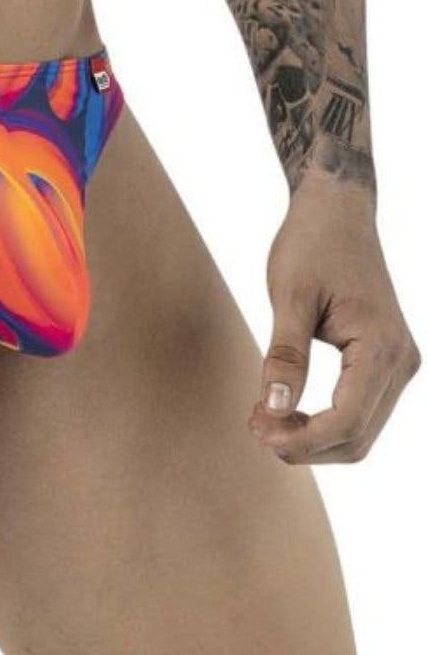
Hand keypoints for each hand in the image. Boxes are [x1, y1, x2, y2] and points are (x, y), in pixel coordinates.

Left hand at [248, 171, 419, 463]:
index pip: (347, 421)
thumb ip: (285, 355)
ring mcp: (398, 363)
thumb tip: (275, 411)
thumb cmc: (311, 243)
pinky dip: (326, 420)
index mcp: (381, 347)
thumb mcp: (289, 295)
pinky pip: (361, 409)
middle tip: (255, 427)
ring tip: (265, 420)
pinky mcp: (386, 360)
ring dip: (315, 437)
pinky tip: (288, 408)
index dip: (302, 438)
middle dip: (306, 445)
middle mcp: (400, 362)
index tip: (258, 432)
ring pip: (361, 430)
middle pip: (357, 437)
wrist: (337, 209)